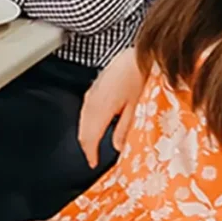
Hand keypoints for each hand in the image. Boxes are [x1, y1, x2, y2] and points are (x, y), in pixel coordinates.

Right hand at [79, 48, 143, 167]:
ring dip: (86, 135)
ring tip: (93, 146)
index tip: (92, 164)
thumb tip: (117, 147)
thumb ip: (124, 128)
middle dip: (86, 146)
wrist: (136, 56)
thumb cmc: (139, 79)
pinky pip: (84, 112)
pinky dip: (86, 123)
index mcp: (101, 109)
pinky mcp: (93, 89)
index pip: (89, 137)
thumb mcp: (136, 107)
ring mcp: (90, 94)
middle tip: (92, 158)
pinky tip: (94, 127)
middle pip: (82, 130)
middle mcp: (91, 102)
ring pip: (82, 121)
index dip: (90, 153)